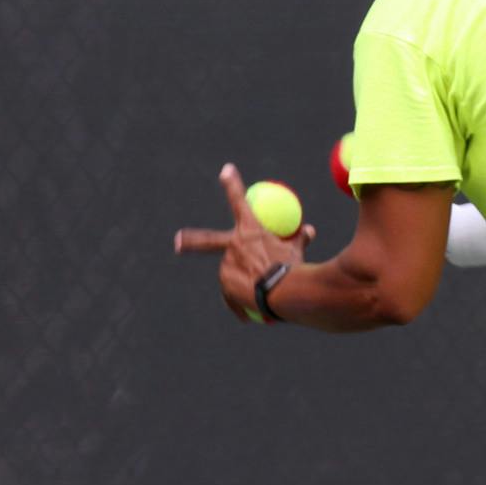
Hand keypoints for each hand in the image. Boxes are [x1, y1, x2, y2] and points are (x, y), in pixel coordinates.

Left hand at [175, 163, 315, 321]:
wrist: (285, 293)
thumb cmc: (294, 268)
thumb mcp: (298, 251)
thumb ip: (299, 239)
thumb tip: (308, 231)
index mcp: (250, 231)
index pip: (240, 201)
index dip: (233, 184)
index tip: (225, 169)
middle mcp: (233, 247)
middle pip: (206, 241)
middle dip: (189, 241)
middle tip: (177, 242)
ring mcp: (227, 268)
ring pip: (231, 274)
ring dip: (241, 283)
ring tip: (260, 294)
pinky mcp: (227, 289)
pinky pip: (233, 297)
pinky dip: (242, 305)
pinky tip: (248, 316)